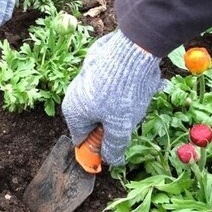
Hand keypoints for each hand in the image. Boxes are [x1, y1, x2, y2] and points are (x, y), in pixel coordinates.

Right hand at [61, 30, 163, 166]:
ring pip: (105, 103)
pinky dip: (124, 89)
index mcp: (73, 112)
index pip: (82, 140)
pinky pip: (111, 86)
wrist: (132, 50)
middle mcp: (74, 95)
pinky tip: (138, 86)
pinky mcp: (98, 66)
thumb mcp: (120, 128)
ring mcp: (85, 79)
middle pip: (94, 121)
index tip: (116, 148)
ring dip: (122, 107)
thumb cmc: (122, 93)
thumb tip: (110, 161)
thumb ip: (113, 148)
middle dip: (113, 124)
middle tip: (130, 121)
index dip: (99, 148)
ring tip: (137, 99)